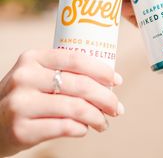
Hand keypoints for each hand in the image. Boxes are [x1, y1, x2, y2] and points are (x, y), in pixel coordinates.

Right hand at [0, 50, 123, 156]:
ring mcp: (22, 103)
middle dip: (106, 97)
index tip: (117, 80)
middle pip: (80, 84)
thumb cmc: (24, 95)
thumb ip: (63, 73)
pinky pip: (63, 127)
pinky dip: (80, 129)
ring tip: (103, 122)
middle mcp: (26, 77)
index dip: (101, 69)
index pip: (75, 59)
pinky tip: (84, 129)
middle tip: (117, 107)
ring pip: (75, 108)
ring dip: (96, 117)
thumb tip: (105, 82)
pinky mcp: (21, 128)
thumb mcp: (36, 75)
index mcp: (33, 58)